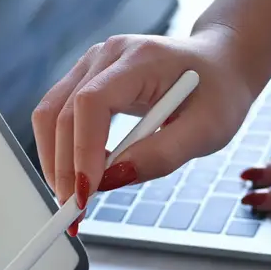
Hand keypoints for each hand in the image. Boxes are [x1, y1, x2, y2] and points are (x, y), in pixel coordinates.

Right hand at [31, 26, 260, 207]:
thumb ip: (162, 155)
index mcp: (142, 58)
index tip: (85, 194)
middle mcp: (108, 55)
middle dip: (63, 168)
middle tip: (74, 214)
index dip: (82, 151)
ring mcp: (93, 64)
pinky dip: (63, 150)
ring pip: (50, 114)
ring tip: (74, 200)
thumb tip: (112, 179)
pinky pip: (59, 115)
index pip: (92, 103)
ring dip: (56, 161)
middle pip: (62, 112)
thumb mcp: (207, 131)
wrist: (221, 64)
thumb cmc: (219, 93)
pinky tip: (81, 176)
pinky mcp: (87, 79)